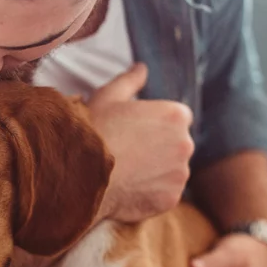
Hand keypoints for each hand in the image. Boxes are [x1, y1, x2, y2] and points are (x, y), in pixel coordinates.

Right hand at [87, 63, 194, 222]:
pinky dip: (150, 194)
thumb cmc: (93, 131)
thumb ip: (130, 81)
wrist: (81, 174)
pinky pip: (164, 195)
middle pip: (176, 145)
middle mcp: (185, 143)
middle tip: (127, 154)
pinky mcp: (171, 199)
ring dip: (155, 173)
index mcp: (175, 114)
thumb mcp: (107, 97)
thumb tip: (142, 68)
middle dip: (158, 149)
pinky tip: (127, 189)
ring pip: (172, 172)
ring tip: (125, 173)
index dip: (154, 125)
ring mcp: (180, 174)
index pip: (176, 119)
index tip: (135, 133)